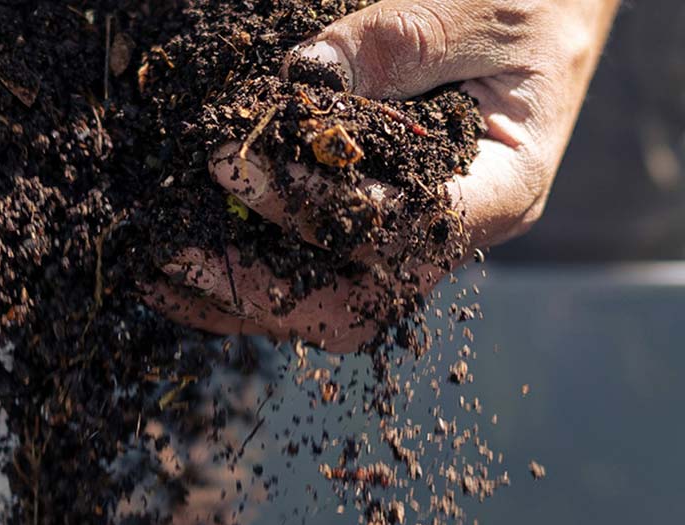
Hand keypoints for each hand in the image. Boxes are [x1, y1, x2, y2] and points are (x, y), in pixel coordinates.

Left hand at [152, 0, 620, 350]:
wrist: (554, 11)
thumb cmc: (538, 2)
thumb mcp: (481, 9)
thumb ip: (399, 42)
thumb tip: (302, 78)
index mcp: (499, 191)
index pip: (396, 232)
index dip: (308, 211)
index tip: (228, 169)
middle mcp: (453, 234)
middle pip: (355, 303)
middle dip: (258, 290)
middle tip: (171, 253)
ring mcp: (415, 238)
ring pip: (326, 305)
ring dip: (242, 296)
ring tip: (160, 269)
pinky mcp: (379, 224)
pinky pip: (316, 271)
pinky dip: (253, 270)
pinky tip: (191, 254)